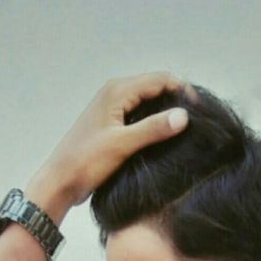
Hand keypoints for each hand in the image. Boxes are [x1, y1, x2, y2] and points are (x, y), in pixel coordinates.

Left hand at [27, 71, 192, 210]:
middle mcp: (114, 93)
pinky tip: (162, 137)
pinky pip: (138, 114)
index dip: (182, 91)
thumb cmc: (87, 162)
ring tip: (183, 129)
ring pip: (147, 101)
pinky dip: (152, 121)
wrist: (60, 181)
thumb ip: (153, 128)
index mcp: (117, 91)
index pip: (159, 79)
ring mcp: (111, 108)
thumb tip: (184, 115)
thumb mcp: (122, 145)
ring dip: (164, 111)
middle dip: (175, 99)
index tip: (200, 110)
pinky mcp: (111, 123)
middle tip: (195, 120)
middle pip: (154, 87)